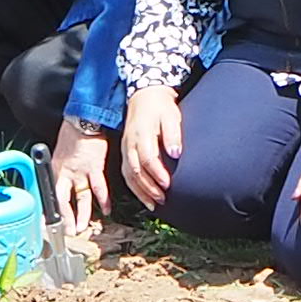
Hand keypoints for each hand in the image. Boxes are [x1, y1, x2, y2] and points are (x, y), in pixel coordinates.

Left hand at [47, 118, 111, 231]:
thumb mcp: (59, 155)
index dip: (49, 211)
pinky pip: (99, 188)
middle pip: (63, 202)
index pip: (49, 195)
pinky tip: (105, 211)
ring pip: (81, 199)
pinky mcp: (95, 168)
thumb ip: (60, 171)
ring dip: (83, 215)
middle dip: (66, 220)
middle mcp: (65, 173)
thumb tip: (60, 186)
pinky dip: (103, 201)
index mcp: (55, 170)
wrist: (84, 121)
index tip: (48, 225)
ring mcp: (80, 172)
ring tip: (83, 228)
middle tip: (69, 232)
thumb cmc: (72, 136)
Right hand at [118, 83, 182, 208]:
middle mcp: (130, 143)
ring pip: (129, 175)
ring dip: (141, 191)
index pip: (148, 158)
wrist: (145, 97)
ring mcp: (126, 149)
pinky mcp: (125, 152)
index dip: (157, 173)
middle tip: (163, 199)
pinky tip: (145, 197)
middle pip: (136, 170)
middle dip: (149, 187)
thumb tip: (176, 153)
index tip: (168, 184)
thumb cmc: (161, 108)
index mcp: (141, 134)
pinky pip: (127, 174)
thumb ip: (173, 134)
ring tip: (154, 204)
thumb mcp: (171, 116)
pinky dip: (134, 188)